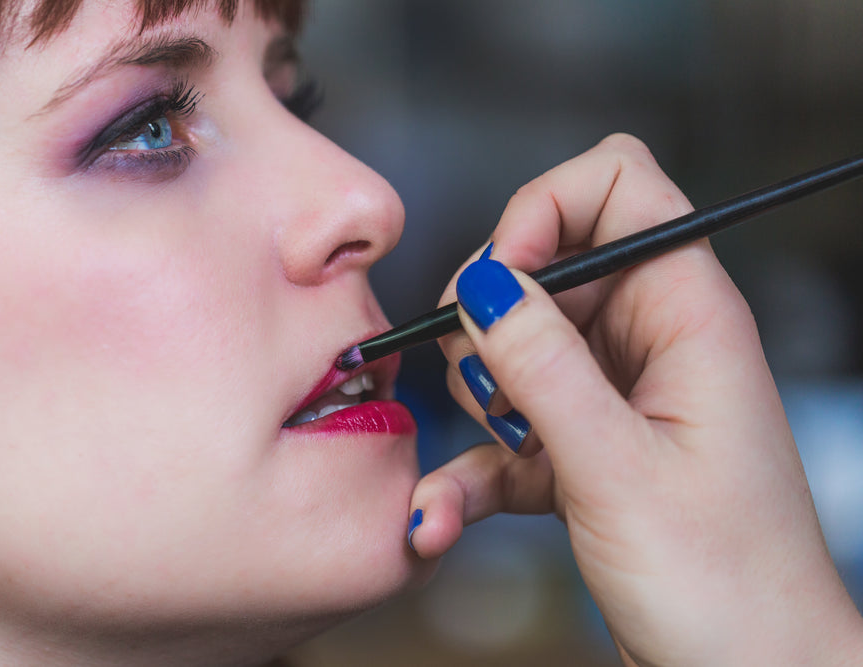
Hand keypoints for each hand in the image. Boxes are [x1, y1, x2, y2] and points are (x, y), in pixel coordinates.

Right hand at [408, 134, 862, 664]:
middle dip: (494, 319)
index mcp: (686, 313)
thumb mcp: (617, 467)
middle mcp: (650, 340)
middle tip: (487, 384)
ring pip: (516, 346)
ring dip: (480, 396)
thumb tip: (483, 282)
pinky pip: (508, 429)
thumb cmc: (725, 586)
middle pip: (546, 265)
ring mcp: (614, 395)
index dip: (544, 211)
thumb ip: (543, 366)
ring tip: (499, 451)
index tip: (497, 282)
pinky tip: (443, 516)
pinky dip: (472, 467)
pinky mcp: (583, 448)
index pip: (617, 185)